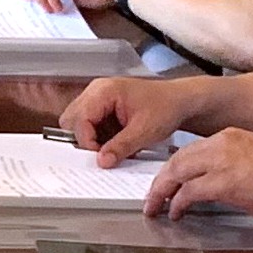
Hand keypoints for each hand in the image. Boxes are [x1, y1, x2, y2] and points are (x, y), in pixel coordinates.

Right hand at [58, 75, 201, 163]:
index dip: (86, 141)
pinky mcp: (102, 108)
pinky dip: (100, 137)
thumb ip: (120, 146)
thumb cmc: (166, 106)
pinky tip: (117, 141)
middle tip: (103, 153)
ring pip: (79, 124)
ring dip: (93, 139)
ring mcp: (98, 98)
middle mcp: (96, 91)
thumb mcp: (144, 131)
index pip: (79, 118)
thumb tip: (101, 161)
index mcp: (104, 91)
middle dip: (85, 140)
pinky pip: (90, 125)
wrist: (180, 101)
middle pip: (72, 120)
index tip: (99, 157)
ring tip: (114, 147)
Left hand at [141, 127, 252, 219]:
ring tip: (156, 207)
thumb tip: (224, 185)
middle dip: (162, 179)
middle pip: (177, 160)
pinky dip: (177, 203)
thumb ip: (235, 166)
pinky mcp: (221, 182)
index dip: (176, 166)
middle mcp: (219, 144)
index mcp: (229, 136)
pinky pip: (188, 192)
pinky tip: (175, 213)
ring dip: (162, 192)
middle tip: (153, 195)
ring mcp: (219, 162)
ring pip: (176, 173)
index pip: (192, 150)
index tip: (169, 180)